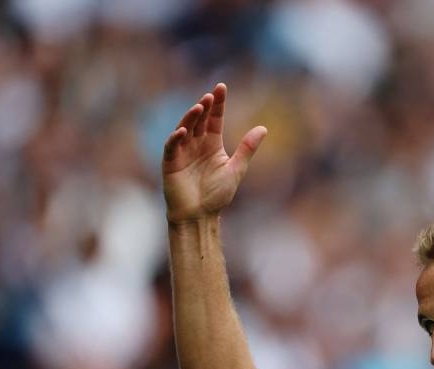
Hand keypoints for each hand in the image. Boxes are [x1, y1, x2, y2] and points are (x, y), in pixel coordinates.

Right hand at [162, 83, 267, 223]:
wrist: (199, 216)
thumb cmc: (216, 195)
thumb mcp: (235, 169)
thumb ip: (247, 149)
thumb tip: (263, 128)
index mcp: (212, 144)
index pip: (214, 119)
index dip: (218, 104)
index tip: (221, 88)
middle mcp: (196, 144)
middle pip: (199, 120)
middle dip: (205, 107)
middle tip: (211, 95)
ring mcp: (182, 152)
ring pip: (185, 128)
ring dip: (191, 117)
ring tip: (200, 106)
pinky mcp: (170, 162)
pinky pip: (172, 146)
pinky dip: (176, 138)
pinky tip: (183, 130)